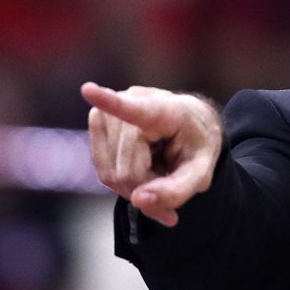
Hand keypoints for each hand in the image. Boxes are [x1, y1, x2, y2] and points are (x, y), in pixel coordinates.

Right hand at [82, 82, 222, 226]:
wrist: (191, 122)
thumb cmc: (197, 145)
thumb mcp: (201, 172)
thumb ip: (177, 191)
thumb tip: (137, 200)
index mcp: (166, 111)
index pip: (135, 110)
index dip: (110, 103)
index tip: (88, 89)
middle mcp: (133, 103)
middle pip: (125, 171)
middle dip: (146, 187)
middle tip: (169, 183)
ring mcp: (112, 109)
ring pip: (110, 173)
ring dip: (134, 185)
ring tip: (157, 172)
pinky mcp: (99, 119)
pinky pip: (102, 167)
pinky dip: (120, 178)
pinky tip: (141, 169)